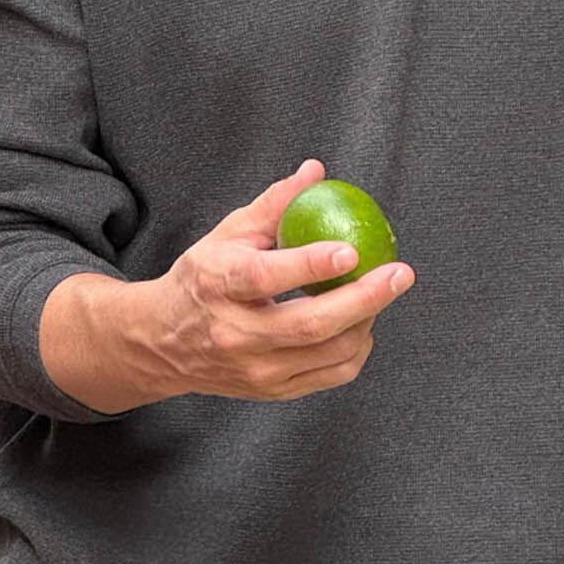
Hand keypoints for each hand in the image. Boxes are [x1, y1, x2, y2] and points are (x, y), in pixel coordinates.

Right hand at [150, 158, 414, 402]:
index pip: (267, 278)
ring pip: (329, 353)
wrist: (164, 343)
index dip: (311, 265)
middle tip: (399, 273)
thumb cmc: (203, 279)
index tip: (351, 249)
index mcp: (219, 285)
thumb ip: (274, 205)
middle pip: (310, 324)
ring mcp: (255, 370)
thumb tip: (316, 172)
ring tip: (381, 291)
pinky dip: (357, 348)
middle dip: (364, 299)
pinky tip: (361, 323)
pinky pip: (331, 375)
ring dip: (367, 321)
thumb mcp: (227, 235)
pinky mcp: (272, 391)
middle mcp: (235, 333)